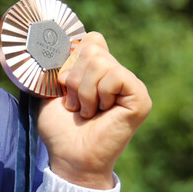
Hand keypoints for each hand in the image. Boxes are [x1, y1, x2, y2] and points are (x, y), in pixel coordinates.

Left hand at [37, 32, 150, 188]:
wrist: (69, 155)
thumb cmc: (60, 128)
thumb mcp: (52, 89)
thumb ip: (61, 62)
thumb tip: (71, 36)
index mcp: (100, 71)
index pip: (91, 40)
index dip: (71, 61)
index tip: (64, 87)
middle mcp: (118, 75)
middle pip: (93, 48)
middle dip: (74, 79)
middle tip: (76, 105)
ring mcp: (131, 86)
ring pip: (100, 61)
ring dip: (83, 91)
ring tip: (87, 112)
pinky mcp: (140, 97)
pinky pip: (115, 76)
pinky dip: (99, 95)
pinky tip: (102, 113)